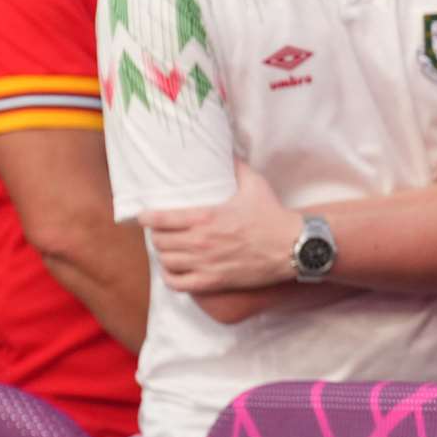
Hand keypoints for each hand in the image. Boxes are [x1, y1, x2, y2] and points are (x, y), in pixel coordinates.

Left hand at [140, 160, 301, 292]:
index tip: (144, 216)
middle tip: (161, 231)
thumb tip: (228, 151)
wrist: (292, 246)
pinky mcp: (213, 282)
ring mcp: (205, 264)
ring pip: (166, 262)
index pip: (161, 219)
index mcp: (206, 217)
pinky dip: (170, 277)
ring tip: (167, 249)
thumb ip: (237, 167)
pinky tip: (173, 270)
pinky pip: (178, 284)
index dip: (147, 218)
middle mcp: (201, 242)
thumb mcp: (255, 185)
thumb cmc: (273, 216)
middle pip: (160, 242)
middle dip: (156, 235)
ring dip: (163, 254)